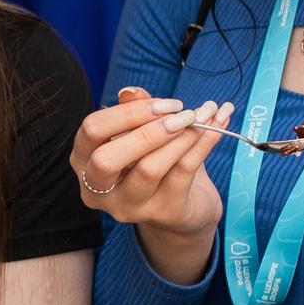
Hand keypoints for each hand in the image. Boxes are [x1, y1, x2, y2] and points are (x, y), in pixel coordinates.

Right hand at [69, 87, 233, 280]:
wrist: (184, 206)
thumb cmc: (155, 161)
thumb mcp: (141, 133)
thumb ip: (134, 112)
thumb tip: (130, 92)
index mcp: (85, 162)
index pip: (92, 131)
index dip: (127, 113)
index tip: (164, 104)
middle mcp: (99, 190)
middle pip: (107, 159)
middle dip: (147, 131)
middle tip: (182, 114)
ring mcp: (130, 206)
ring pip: (149, 168)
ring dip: (181, 136)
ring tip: (203, 117)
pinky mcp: (164, 212)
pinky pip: (183, 172)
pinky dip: (203, 143)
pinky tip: (217, 125)